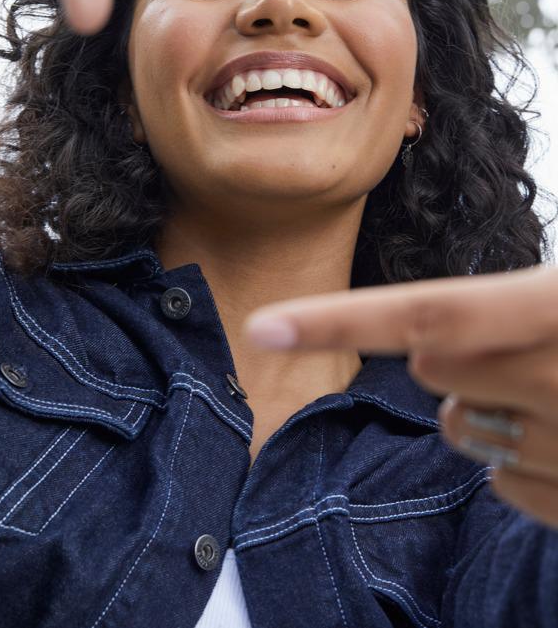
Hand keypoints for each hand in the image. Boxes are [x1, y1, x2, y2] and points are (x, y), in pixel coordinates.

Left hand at [243, 266, 557, 529]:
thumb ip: (503, 309)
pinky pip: (501, 482)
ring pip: (457, 428)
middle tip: (504, 349)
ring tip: (543, 391)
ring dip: (478, 409)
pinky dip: (516, 461)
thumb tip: (424, 347)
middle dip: (442, 358)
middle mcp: (555, 376)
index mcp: (552, 308)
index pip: (427, 313)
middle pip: (430, 369)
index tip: (262, 327)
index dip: (336, 321)